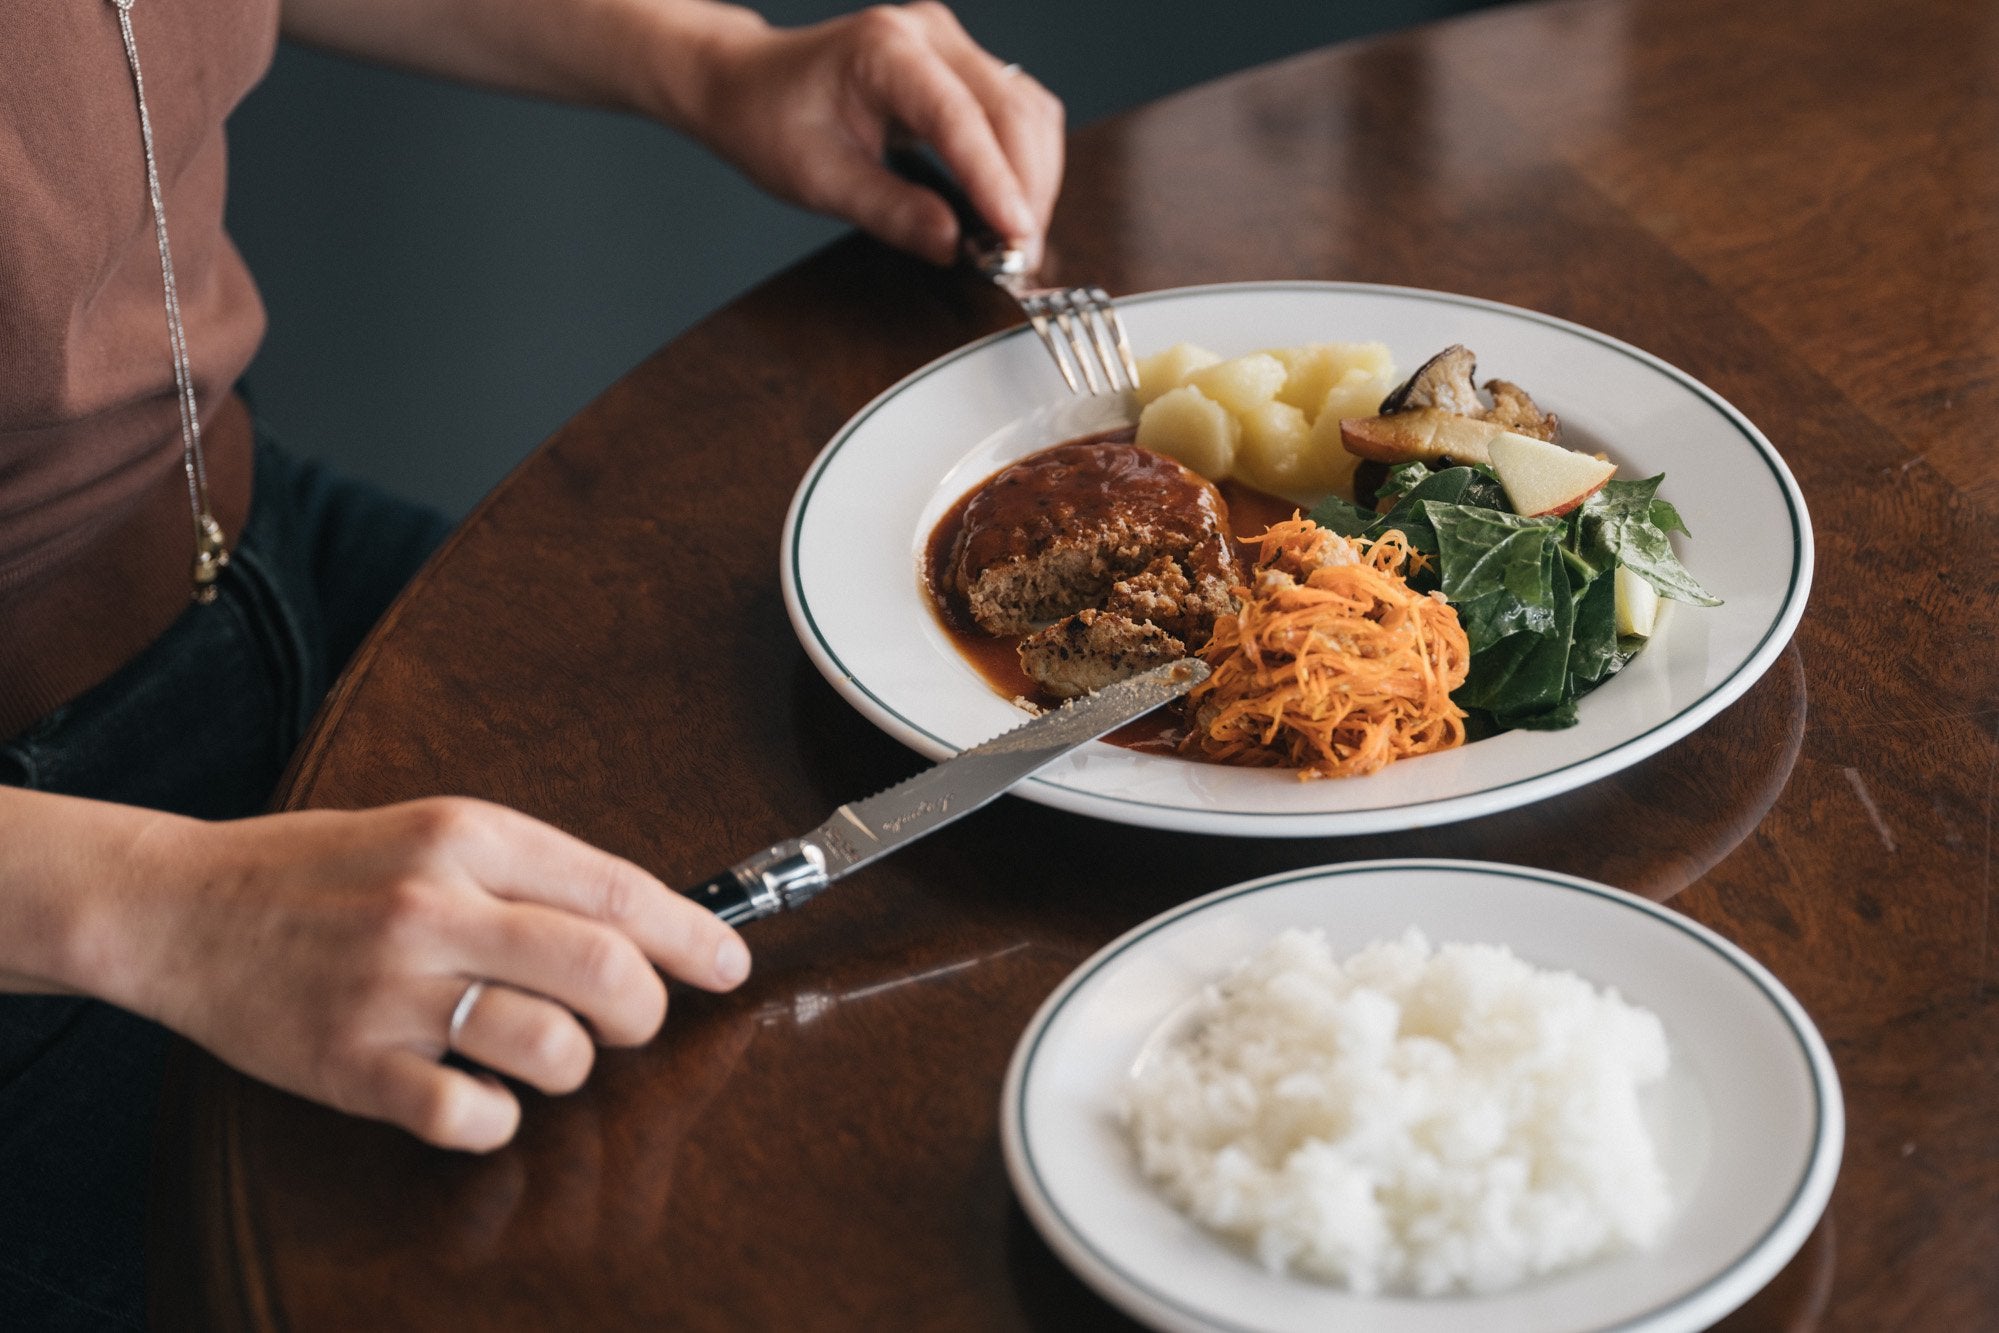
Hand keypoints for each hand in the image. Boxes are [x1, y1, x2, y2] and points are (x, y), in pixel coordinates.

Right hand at [116, 798, 749, 1151]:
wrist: (183, 909)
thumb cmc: (324, 871)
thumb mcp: (433, 832)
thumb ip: (532, 870)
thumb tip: (644, 923)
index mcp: (467, 836)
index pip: (616, 890)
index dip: (693, 935)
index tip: (730, 964)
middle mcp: (435, 906)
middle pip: (604, 970)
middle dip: (646, 1008)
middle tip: (636, 1019)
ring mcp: (392, 989)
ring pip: (552, 1048)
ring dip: (575, 1064)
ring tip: (549, 1051)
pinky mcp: (352, 1065)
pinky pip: (471, 1115)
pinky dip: (499, 1119)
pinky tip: (482, 1096)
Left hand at [684, 2, 1063, 265]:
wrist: (749, 85)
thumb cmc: (771, 121)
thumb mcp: (819, 179)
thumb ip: (890, 211)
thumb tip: (953, 244)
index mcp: (885, 49)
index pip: (959, 117)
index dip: (995, 181)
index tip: (1016, 235)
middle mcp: (929, 34)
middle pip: (1013, 110)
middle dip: (1027, 189)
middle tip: (1020, 259)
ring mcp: (951, 46)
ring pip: (1028, 110)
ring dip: (1035, 178)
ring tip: (1015, 241)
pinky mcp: (963, 68)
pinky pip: (1018, 112)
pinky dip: (1023, 164)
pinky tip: (1009, 207)